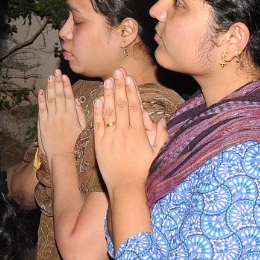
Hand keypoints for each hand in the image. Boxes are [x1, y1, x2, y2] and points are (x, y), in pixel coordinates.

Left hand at [37, 70, 86, 166]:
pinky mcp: (43, 125)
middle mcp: (61, 114)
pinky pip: (42, 110)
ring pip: (50, 100)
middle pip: (58, 95)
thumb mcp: (84, 129)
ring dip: (49, 87)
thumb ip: (81, 114)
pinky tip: (41, 92)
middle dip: (57, 82)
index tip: (64, 76)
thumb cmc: (76, 145)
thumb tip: (76, 101)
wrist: (64, 158)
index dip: (66, 85)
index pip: (68, 96)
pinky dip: (41, 100)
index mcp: (72, 115)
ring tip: (49, 77)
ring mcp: (51, 119)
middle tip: (56, 72)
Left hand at [93, 70, 166, 191]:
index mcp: (138, 133)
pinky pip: (98, 125)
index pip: (135, 106)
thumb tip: (161, 120)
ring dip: (109, 94)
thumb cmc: (143, 172)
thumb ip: (161, 136)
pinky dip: (97, 112)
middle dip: (120, 86)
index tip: (129, 78)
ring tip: (108, 80)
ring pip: (110, 112)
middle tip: (117, 71)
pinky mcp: (100, 145)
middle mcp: (124, 132)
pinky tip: (97, 99)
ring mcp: (111, 138)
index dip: (132, 90)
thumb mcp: (157, 154)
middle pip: (122, 104)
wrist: (126, 188)